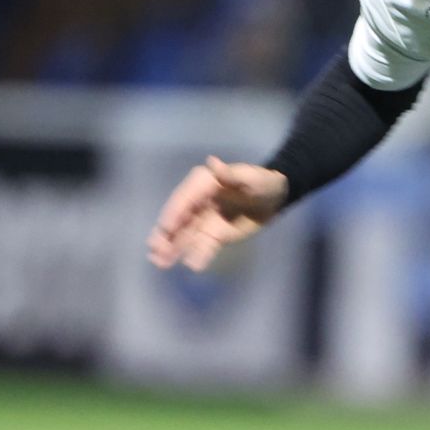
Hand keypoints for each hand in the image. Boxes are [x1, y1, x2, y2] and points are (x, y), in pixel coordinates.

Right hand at [147, 156, 288, 271]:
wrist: (275, 199)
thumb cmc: (262, 182)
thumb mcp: (252, 177)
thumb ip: (232, 174)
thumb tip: (213, 164)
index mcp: (202, 183)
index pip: (184, 198)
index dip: (174, 212)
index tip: (166, 227)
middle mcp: (197, 202)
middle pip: (178, 219)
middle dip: (166, 234)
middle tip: (154, 249)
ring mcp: (204, 220)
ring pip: (185, 236)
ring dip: (172, 248)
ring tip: (160, 262)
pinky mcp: (214, 235)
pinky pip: (203, 246)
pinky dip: (195, 255)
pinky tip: (190, 265)